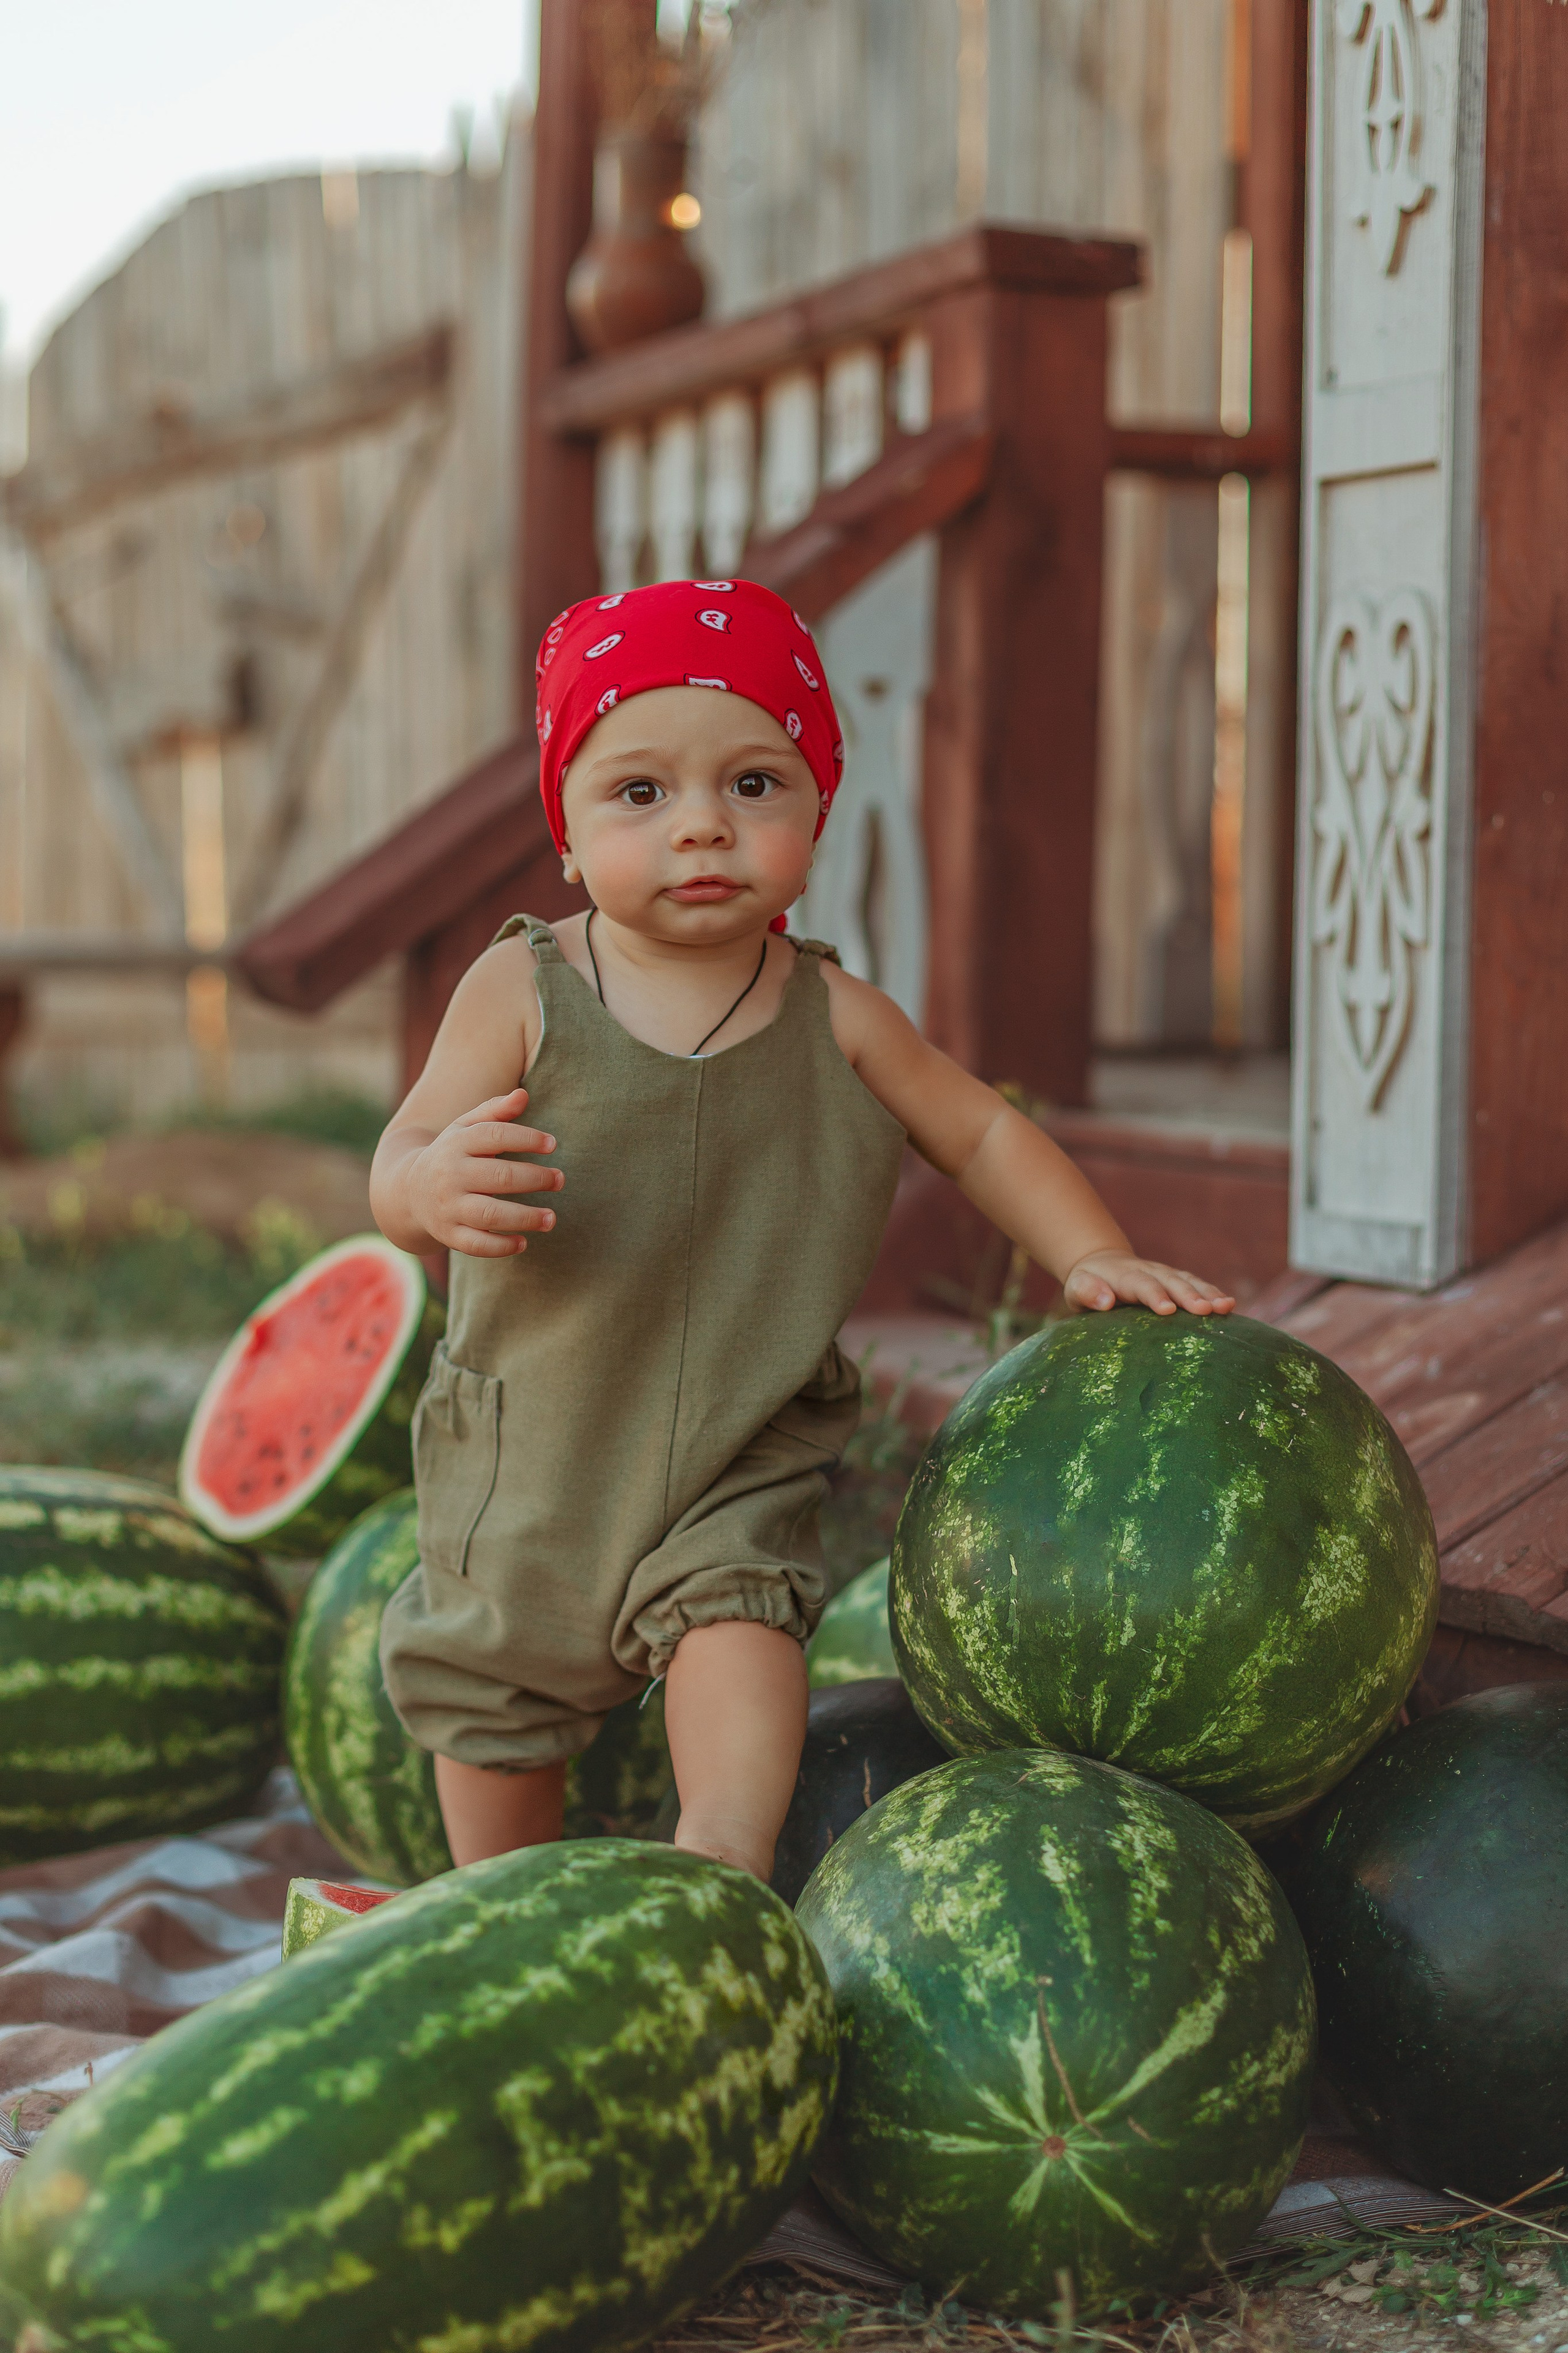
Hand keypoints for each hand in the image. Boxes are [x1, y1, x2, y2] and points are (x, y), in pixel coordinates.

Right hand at [406, 1088, 562, 1258]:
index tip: (552, 1145)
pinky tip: (523, 1241)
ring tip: (551, 1218)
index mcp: (456, 1144)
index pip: (494, 1136)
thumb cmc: (452, 1154)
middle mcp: (450, 1176)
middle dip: (534, 1179)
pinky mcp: (448, 1234)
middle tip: (560, 1180)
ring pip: (489, 1214)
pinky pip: (476, 1245)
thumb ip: (495, 1111)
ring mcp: (448, 1207)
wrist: (408, 1191)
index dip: (526, 1138)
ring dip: (525, 1217)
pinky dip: (501, 1246)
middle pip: (498, 1177)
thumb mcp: (466, 1128)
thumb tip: (523, 1096)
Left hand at [1062, 1250, 1234, 1317]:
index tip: (1167, 1310)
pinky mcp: (1177, 1280)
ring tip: (1226, 1307)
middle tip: (1207, 1311)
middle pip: (1171, 1282)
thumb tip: (1106, 1301)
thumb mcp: (1076, 1287)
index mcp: (1123, 1276)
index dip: (1155, 1296)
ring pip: (1189, 1281)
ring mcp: (1165, 1274)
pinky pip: (1197, 1285)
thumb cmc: (1087, 1283)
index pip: (1140, 1285)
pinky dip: (1213, 1293)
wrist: (1102, 1264)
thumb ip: (1087, 1292)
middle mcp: (1149, 1271)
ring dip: (1208, 1293)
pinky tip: (1230, 1306)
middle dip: (1189, 1296)